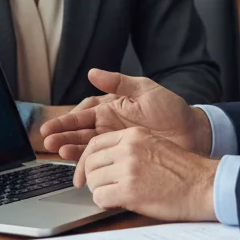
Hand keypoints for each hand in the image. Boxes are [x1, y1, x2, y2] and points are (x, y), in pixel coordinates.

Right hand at [40, 69, 212, 159]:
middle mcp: (110, 125)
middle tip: (47, 141)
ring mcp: (116, 141)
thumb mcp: (146, 90)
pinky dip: (89, 163)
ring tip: (57, 151)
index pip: (83, 112)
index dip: (67, 120)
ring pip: (87, 146)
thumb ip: (119, 83)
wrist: (192, 133)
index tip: (52, 126)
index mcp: (112, 107)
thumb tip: (93, 73)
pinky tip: (78, 166)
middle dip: (63, 135)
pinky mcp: (124, 156)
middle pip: (80, 131)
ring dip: (71, 149)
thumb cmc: (171, 108)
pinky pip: (102, 160)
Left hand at [78, 127, 218, 220]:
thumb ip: (130, 148)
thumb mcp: (155, 146)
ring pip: (93, 181)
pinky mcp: (129, 190)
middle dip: (91, 178)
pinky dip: (104, 203)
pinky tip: (118, 203)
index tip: (83, 172)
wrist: (203, 185)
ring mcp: (128, 169)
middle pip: (90, 162)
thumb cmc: (183, 171)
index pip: (95, 143)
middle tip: (100, 187)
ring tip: (114, 195)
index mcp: (134, 135)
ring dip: (99, 191)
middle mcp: (128, 149)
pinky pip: (100, 198)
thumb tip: (106, 161)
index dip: (84, 160)